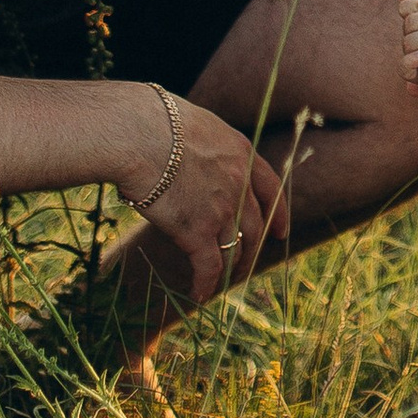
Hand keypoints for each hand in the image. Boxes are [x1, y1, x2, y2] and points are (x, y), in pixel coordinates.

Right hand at [121, 87, 283, 310]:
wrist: (138, 134)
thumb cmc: (152, 122)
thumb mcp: (194, 125)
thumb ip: (205, 148)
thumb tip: (191, 159)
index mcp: (241, 153)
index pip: (270, 189)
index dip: (277, 215)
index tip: (280, 234)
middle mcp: (239, 183)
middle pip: (256, 227)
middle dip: (252, 251)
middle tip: (245, 266)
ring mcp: (222, 209)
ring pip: (235, 250)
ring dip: (231, 270)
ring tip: (223, 284)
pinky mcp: (197, 232)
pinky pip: (209, 267)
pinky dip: (205, 285)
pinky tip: (198, 295)